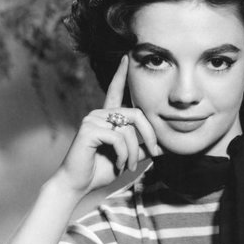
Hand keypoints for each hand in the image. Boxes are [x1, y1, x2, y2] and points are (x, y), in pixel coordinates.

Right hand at [54, 55, 161, 196]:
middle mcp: (99, 114)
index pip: (114, 91)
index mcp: (107, 117)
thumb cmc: (102, 169)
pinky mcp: (88, 130)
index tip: (126, 58)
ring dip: (135, 152)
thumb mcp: (127, 156)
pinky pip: (119, 138)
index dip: (121, 75)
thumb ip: (142, 148)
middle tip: (155, 153)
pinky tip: (120, 164)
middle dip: (150, 134)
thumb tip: (164, 147)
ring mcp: (92, 120)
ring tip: (130, 165)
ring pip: (129, 129)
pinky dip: (125, 154)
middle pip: (136, 113)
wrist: (78, 185)